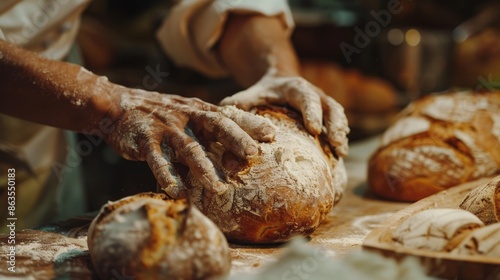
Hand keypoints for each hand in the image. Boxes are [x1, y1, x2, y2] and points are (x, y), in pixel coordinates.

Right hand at [103, 87, 275, 197]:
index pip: (229, 115)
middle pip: (215, 125)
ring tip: (218, 188)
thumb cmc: (159, 113)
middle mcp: (186, 117)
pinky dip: (166, 176)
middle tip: (253, 154)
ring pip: (189, 148)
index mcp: (199, 110)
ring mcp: (165, 129)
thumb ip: (209, 127)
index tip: (272, 135)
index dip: (250, 123)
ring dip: (204, 168)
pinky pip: (157, 160)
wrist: (118, 104)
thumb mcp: (187, 113)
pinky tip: (176, 192)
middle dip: (235, 139)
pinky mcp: (145, 141)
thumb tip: (239, 144)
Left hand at [221, 69, 348, 156]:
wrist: (279, 83)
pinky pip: (338, 124)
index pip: (306, 97)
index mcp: (295, 87)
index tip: (314, 129)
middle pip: (330, 106)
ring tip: (341, 153)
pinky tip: (339, 156)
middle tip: (336, 144)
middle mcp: (313, 93)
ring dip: (341, 133)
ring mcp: (323, 103)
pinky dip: (340, 138)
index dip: (312, 112)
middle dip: (334, 125)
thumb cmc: (262, 93)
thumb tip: (221, 117)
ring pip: (338, 115)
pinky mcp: (327, 115)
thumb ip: (238, 104)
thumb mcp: (250, 95)